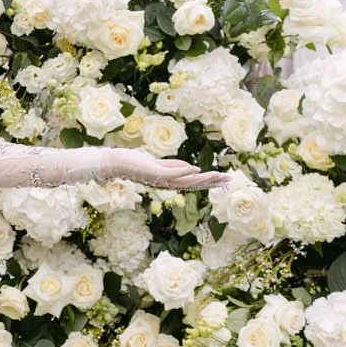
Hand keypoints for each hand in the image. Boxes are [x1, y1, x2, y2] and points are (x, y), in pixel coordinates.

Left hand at [122, 154, 236, 192]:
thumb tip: (193, 168)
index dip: (210, 181)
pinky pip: (172, 173)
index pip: (194, 182)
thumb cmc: (136, 163)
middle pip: (194, 184)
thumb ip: (175, 166)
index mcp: (170, 181)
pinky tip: (196, 168)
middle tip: (229, 179)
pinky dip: (184, 171)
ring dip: (203, 178)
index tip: (225, 180)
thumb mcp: (159, 164)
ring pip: (186, 180)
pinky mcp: (154, 172)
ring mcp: (161, 179)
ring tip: (217, 175)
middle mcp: (167, 184)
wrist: (117, 163)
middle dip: (212, 181)